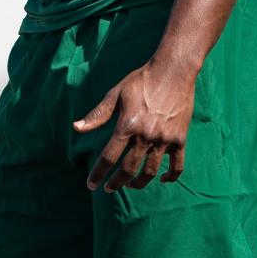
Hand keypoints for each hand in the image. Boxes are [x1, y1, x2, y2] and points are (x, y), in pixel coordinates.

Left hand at [73, 58, 196, 192]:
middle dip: (116, 183)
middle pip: (128, 169)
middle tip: (109, 188)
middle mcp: (145, 135)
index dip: (98, 174)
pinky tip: (163, 179)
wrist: (173, 70)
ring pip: (150, 172)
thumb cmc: (142, 79)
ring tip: (131, 185)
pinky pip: (177, 165)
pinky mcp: (180, 138)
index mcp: (127, 125)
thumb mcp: (117, 93)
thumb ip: (98, 114)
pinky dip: (171, 177)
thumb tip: (76, 128)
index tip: (92, 185)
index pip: (108, 157)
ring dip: (138, 183)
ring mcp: (164, 139)